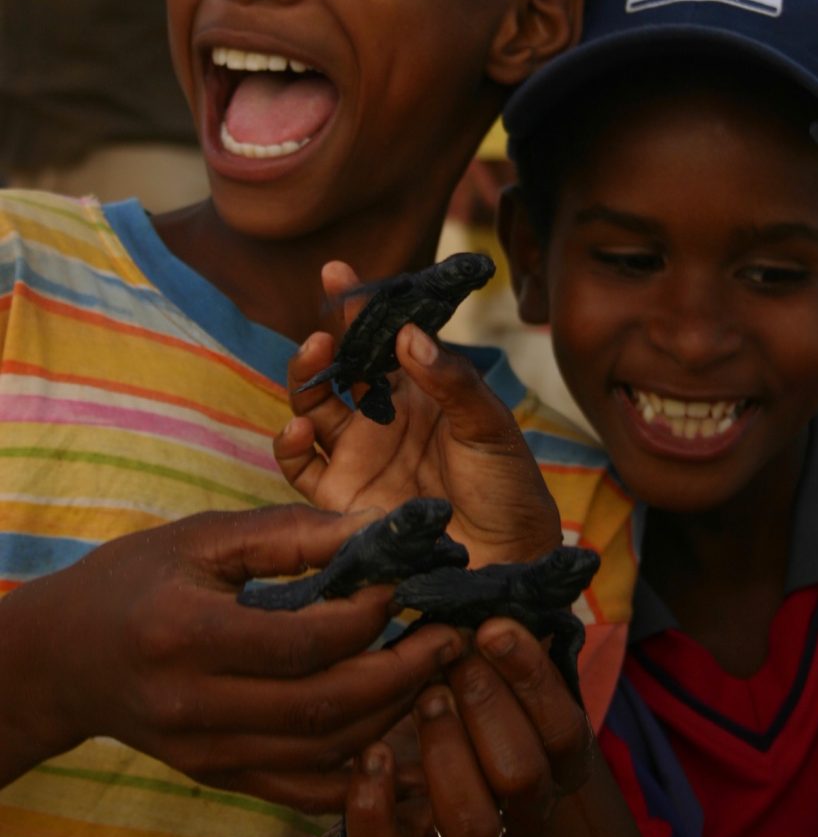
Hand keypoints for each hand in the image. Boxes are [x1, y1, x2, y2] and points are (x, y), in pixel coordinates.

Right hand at [0, 504, 462, 807]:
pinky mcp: (219, 777)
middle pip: (324, 706)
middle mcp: (195, 706)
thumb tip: (379, 528)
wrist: (66, 657)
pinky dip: (360, 769)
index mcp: (185, 633)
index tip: (408, 585)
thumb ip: (291, 534)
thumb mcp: (203, 537)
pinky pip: (304, 790)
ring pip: (324, 752)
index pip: (303, 641)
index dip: (368, 616)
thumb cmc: (136, 579)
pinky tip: (400, 732)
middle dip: (402, 671)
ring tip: (434, 669)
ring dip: (392, 714)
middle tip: (451, 635)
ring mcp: (207, 754)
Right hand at [275, 261, 560, 565]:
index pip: (382, 338)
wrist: (508, 562)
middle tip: (325, 329)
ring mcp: (359, 457)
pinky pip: (302, 467)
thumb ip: (452, 381)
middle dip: (325, 341)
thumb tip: (408, 334)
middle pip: (339, 368)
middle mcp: (383, 418)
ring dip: (305, 380)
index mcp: (420, 392)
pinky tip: (301, 427)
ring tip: (315, 358)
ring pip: (314, 407)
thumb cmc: (509, 489)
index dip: (359, 306)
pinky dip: (290, 444)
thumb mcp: (490, 427)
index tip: (338, 274)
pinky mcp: (342, 500)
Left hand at [344, 619, 591, 836]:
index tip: (491, 629)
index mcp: (554, 757)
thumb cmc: (458, 679)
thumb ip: (502, 631)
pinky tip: (371, 752)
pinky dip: (375, 804)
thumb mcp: (488, 653)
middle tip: (453, 664)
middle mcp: (519, 805)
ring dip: (446, 753)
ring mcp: (461, 836)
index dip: (531, 677)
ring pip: (473, 825)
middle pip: (522, 776)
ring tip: (423, 699)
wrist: (408, 752)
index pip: (565, 730)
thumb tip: (508, 589)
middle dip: (485, 708)